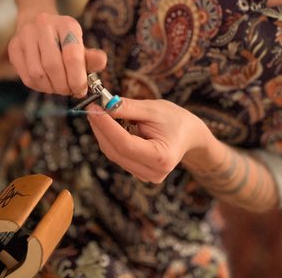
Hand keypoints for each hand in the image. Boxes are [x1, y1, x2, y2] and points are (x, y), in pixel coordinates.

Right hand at [7, 12, 106, 97]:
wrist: (36, 23)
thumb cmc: (62, 39)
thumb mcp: (80, 44)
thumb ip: (90, 57)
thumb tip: (100, 62)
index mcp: (66, 23)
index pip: (72, 54)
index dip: (77, 77)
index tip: (81, 90)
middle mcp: (43, 25)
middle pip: (52, 65)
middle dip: (63, 85)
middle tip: (69, 91)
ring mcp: (25, 35)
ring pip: (37, 73)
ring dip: (50, 87)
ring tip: (58, 88)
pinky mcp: (13, 47)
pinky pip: (26, 76)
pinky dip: (39, 86)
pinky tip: (47, 84)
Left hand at [86, 97, 214, 183]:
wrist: (189, 135)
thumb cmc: (175, 120)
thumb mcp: (154, 109)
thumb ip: (129, 108)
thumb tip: (104, 105)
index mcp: (161, 158)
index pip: (125, 144)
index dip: (106, 126)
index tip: (93, 108)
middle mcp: (153, 173)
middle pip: (115, 151)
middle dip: (100, 128)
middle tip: (92, 107)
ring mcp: (145, 176)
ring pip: (113, 154)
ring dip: (103, 133)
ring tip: (101, 112)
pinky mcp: (138, 172)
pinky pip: (117, 155)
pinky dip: (110, 139)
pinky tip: (109, 124)